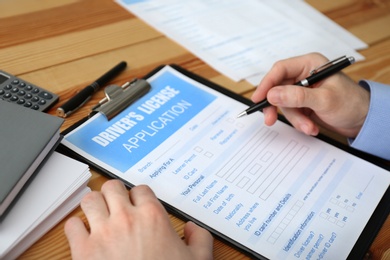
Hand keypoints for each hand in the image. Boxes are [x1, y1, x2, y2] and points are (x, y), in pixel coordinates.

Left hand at [64, 180, 212, 259]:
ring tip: (99, 216)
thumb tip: (192, 228)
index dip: (139, 196)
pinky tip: (85, 236)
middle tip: (117, 205)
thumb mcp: (198, 259)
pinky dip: (77, 227)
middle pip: (112, 187)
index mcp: (152, 216)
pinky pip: (72, 225)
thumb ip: (200, 238)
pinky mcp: (83, 250)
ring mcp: (102, 233)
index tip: (138, 205)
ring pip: (90, 200)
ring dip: (94, 206)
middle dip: (115, 194)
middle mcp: (126, 219)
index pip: (140, 190)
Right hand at [251, 53, 369, 137]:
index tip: (258, 99)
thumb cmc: (351, 104)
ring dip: (295, 119)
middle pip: (278, 88)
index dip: (266, 84)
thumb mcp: (323, 100)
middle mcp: (304, 75)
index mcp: (309, 64)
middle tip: (270, 119)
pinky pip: (291, 112)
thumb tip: (272, 95)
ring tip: (309, 127)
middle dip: (277, 107)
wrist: (364, 121)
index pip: (280, 70)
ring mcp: (303, 90)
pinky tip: (311, 127)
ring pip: (284, 104)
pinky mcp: (303, 103)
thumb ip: (297, 97)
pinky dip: (299, 122)